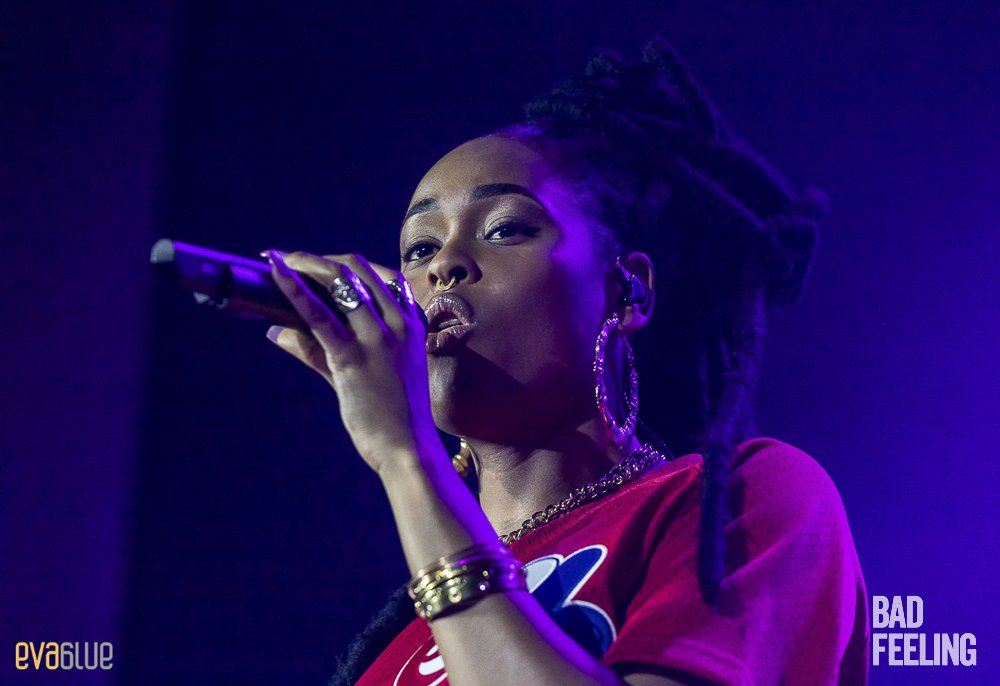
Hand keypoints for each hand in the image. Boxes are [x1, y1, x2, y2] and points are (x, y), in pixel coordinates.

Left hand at [263, 249, 438, 473]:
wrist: (409, 450)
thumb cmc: (391, 417)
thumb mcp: (361, 374)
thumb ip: (319, 349)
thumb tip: (276, 331)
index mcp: (411, 323)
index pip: (381, 276)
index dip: (347, 263)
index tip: (318, 263)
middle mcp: (398, 322)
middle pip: (358, 269)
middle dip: (320, 258)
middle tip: (290, 258)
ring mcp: (378, 337)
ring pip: (340, 279)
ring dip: (305, 263)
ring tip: (279, 260)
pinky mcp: (353, 355)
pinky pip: (319, 313)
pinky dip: (293, 287)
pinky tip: (276, 273)